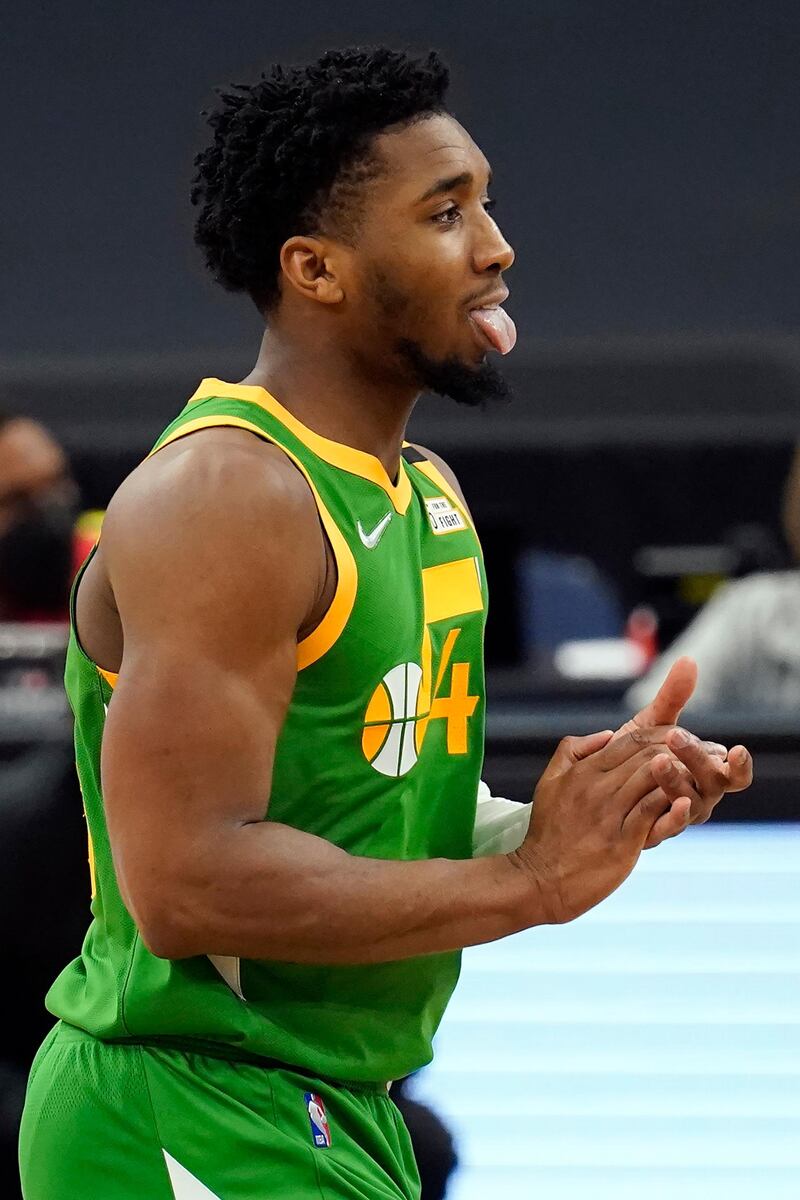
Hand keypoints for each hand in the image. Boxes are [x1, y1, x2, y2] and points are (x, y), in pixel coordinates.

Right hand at [513, 726, 693, 925]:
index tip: (682, 738)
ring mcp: (609, 814)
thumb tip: (607, 734)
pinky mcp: (620, 841)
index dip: (660, 734)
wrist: (540, 879)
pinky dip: (672, 806)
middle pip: (646, 754)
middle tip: (707, 752)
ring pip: (652, 778)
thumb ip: (573, 751)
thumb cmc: (548, 832)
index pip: (628, 739)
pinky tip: (688, 801)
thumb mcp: (550, 782)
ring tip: (705, 773)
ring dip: (683, 772)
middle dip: (680, 749)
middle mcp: (597, 787)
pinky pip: (650, 814)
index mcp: (584, 771)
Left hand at [616, 656, 753, 848]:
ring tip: (658, 761)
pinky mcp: (654, 831)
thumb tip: (689, 660)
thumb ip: (672, 697)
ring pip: (689, 804)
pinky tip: (667, 802)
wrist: (594, 790)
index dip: (738, 763)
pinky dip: (672, 818)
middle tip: (675, 736)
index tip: (735, 749)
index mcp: (705, 773)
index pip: (733, 770)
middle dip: (697, 760)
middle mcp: (698, 795)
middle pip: (712, 783)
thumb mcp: (652, 724)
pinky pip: (668, 828)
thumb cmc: (633, 755)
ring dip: (676, 782)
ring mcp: (677, 815)